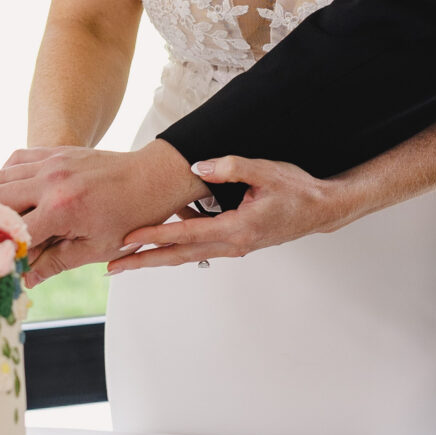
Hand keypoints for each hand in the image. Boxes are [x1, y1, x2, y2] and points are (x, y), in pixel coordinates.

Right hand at [0, 141, 200, 286]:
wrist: (153, 177)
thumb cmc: (132, 216)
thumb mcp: (96, 248)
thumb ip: (56, 262)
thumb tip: (26, 280)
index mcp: (62, 208)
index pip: (15, 233)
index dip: (2, 251)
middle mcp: (51, 181)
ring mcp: (51, 162)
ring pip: (1, 178)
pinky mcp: (55, 151)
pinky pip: (16, 160)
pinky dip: (5, 177)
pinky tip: (5, 194)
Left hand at [110, 154, 353, 274]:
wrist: (322, 209)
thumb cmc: (297, 189)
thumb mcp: (265, 171)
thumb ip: (229, 167)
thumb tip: (197, 167)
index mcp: (237, 228)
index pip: (186, 233)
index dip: (155, 236)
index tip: (128, 240)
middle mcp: (234, 243)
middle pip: (179, 256)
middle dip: (144, 261)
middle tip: (113, 267)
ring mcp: (235, 246)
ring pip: (189, 254)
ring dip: (158, 257)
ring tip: (128, 258)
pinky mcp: (237, 242)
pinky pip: (202, 246)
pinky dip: (179, 246)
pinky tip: (164, 237)